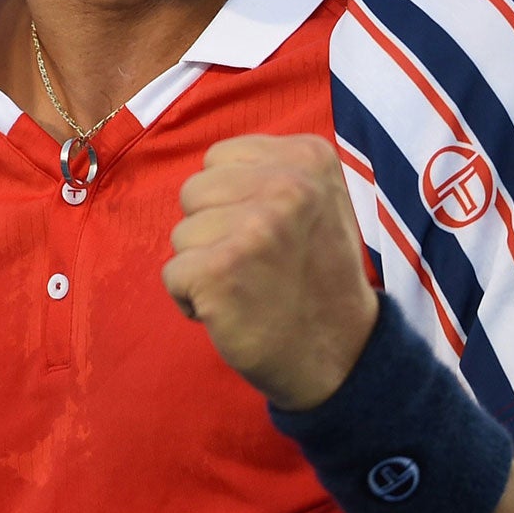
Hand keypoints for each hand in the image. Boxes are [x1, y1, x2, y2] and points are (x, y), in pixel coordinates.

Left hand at [162, 134, 379, 410]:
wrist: (341, 356)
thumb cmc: (315, 278)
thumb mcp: (317, 201)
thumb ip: (268, 172)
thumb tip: (208, 171)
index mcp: (309, 157)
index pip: (220, 157)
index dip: (231, 200)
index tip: (269, 234)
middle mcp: (287, 185)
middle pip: (194, 190)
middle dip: (212, 229)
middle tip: (256, 264)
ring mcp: (254, 227)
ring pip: (181, 233)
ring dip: (203, 265)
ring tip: (247, 287)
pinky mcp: (220, 270)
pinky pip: (172, 273)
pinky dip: (191, 300)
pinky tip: (232, 310)